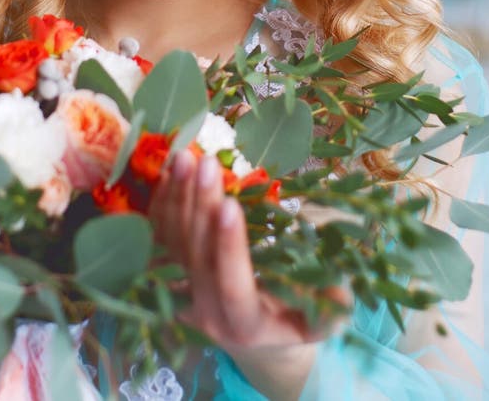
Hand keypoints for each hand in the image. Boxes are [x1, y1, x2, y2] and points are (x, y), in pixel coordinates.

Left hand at [148, 148, 345, 353]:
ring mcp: (179, 295)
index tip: (231, 205)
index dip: (229, 248)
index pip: (233, 288)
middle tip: (207, 163)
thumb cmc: (298, 315)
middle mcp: (205, 314)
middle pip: (195, 257)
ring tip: (187, 157)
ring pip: (170, 243)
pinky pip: (156, 236)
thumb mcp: (324, 316)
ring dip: (177, 196)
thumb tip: (333, 282)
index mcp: (246, 327)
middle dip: (200, 206)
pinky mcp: (163, 275)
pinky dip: (162, 201)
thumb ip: (329, 303)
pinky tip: (171, 170)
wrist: (257, 331)